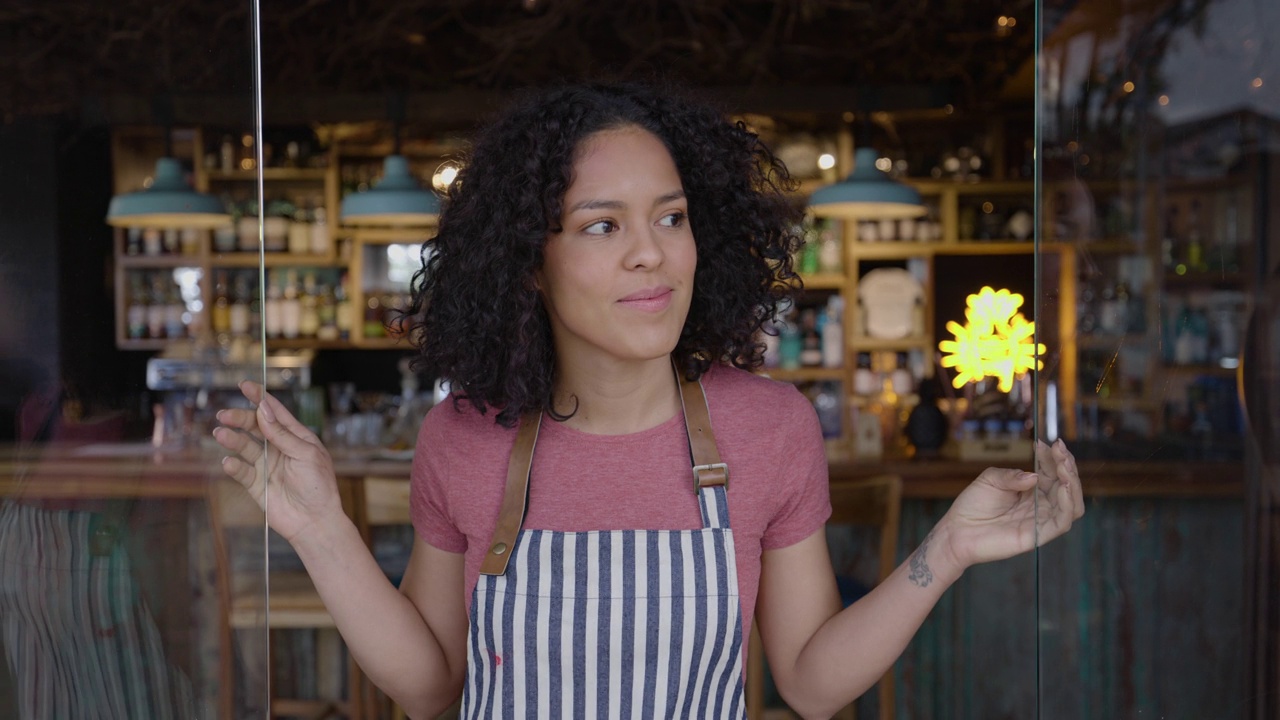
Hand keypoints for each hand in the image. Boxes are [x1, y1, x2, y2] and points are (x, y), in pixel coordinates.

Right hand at [212, 381, 345, 544]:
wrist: (315, 521)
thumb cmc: (318, 486)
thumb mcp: (305, 454)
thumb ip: (282, 434)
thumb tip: (263, 410)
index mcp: (296, 437)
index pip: (275, 412)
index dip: (260, 398)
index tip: (246, 385)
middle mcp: (279, 448)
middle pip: (255, 427)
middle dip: (240, 419)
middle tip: (225, 415)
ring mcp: (266, 466)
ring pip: (244, 447)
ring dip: (232, 439)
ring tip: (221, 434)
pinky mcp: (256, 484)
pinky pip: (241, 471)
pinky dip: (233, 465)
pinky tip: (228, 461)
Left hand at [940, 439, 1083, 569]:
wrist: (957, 530)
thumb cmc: (972, 505)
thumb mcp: (991, 479)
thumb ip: (1012, 475)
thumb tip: (1034, 476)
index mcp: (1031, 490)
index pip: (1052, 472)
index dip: (1053, 457)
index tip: (1046, 443)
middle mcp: (1040, 505)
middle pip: (1066, 486)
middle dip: (1067, 465)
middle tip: (1059, 450)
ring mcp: (1041, 520)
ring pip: (1072, 504)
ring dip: (1072, 483)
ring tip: (1064, 466)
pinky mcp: (1038, 535)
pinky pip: (1062, 522)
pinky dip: (1068, 504)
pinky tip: (1064, 487)